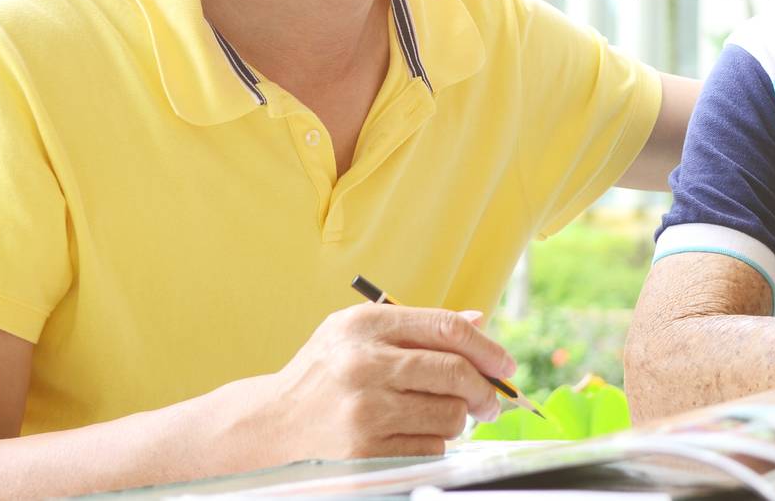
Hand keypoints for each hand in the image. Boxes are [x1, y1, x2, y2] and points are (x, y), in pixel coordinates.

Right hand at [258, 303, 512, 459]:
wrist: (269, 427)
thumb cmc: (323, 375)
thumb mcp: (356, 333)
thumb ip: (416, 325)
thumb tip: (478, 320)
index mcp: (364, 327)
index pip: (447, 329)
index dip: (487, 348)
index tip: (505, 364)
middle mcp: (363, 366)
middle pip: (455, 374)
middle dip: (483, 390)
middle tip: (490, 401)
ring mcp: (364, 413)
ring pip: (449, 416)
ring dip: (454, 420)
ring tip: (432, 416)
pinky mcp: (365, 454)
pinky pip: (429, 449)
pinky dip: (430, 445)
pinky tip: (406, 437)